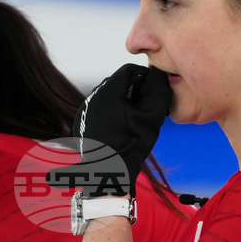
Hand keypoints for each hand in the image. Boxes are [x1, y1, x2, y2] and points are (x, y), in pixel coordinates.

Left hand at [48, 64, 171, 195]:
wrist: (110, 171)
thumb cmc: (131, 145)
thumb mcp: (152, 116)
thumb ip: (157, 90)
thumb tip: (157, 77)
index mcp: (108, 92)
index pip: (129, 71)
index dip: (144, 78)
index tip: (151, 91)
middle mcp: (92, 97)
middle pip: (117, 82)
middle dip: (133, 90)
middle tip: (144, 106)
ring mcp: (85, 110)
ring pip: (108, 95)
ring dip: (122, 101)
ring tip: (133, 118)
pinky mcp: (83, 121)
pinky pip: (100, 108)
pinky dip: (111, 111)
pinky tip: (120, 126)